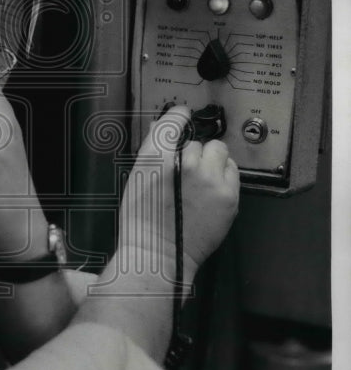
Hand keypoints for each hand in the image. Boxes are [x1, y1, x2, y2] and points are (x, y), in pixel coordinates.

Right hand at [119, 106, 239, 281]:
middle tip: (185, 170)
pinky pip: (232, 172)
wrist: (158, 254)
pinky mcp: (228, 196)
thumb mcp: (137, 179)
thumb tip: (161, 129)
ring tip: (200, 181)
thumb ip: (152, 151)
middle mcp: (187, 165)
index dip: (178, 116)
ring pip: (219, 153)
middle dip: (193, 152)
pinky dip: (223, 178)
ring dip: (212, 162)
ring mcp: (211, 181)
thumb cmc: (143, 221)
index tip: (180, 115)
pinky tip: (209, 192)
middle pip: (198, 141)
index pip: (173, 121)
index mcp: (158, 159)